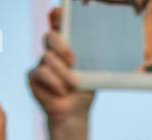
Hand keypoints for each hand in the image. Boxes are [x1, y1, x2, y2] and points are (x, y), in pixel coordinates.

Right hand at [27, 7, 92, 125]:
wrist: (74, 113)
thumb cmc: (84, 90)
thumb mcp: (93, 71)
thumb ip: (94, 57)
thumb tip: (119, 52)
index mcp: (65, 45)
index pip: (57, 23)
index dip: (57, 16)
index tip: (61, 13)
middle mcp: (51, 51)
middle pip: (50, 36)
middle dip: (61, 46)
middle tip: (74, 61)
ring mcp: (40, 63)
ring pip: (47, 57)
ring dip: (63, 73)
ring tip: (73, 85)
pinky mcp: (33, 77)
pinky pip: (41, 72)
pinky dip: (55, 83)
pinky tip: (61, 92)